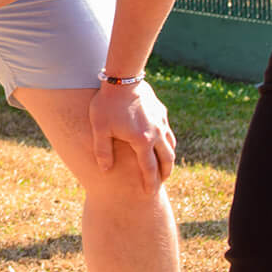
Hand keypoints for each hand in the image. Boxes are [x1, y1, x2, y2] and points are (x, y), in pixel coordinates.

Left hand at [89, 80, 175, 194]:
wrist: (122, 78)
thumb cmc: (107, 104)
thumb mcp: (100, 129)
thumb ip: (102, 151)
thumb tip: (105, 170)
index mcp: (142, 141)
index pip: (149, 169)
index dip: (150, 183)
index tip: (150, 194)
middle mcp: (156, 133)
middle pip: (167, 159)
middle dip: (165, 173)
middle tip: (161, 183)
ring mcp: (161, 122)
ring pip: (171, 145)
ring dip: (169, 158)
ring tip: (165, 166)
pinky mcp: (161, 111)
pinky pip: (168, 131)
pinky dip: (167, 141)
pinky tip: (162, 141)